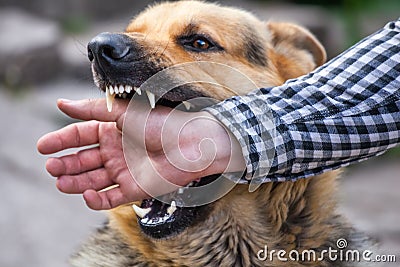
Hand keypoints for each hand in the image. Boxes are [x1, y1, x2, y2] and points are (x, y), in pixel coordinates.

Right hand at [37, 98, 244, 209]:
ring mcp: (124, 171)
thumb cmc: (161, 123)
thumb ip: (92, 110)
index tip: (42, 147)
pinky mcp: (134, 189)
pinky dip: (96, 199)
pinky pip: (110, 197)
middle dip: (65, 164)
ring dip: (75, 182)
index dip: (61, 141)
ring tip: (60, 181)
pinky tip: (85, 193)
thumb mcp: (123, 112)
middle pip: (83, 159)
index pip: (80, 135)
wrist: (191, 143)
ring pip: (92, 179)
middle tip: (51, 167)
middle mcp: (115, 151)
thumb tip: (60, 104)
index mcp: (112, 130)